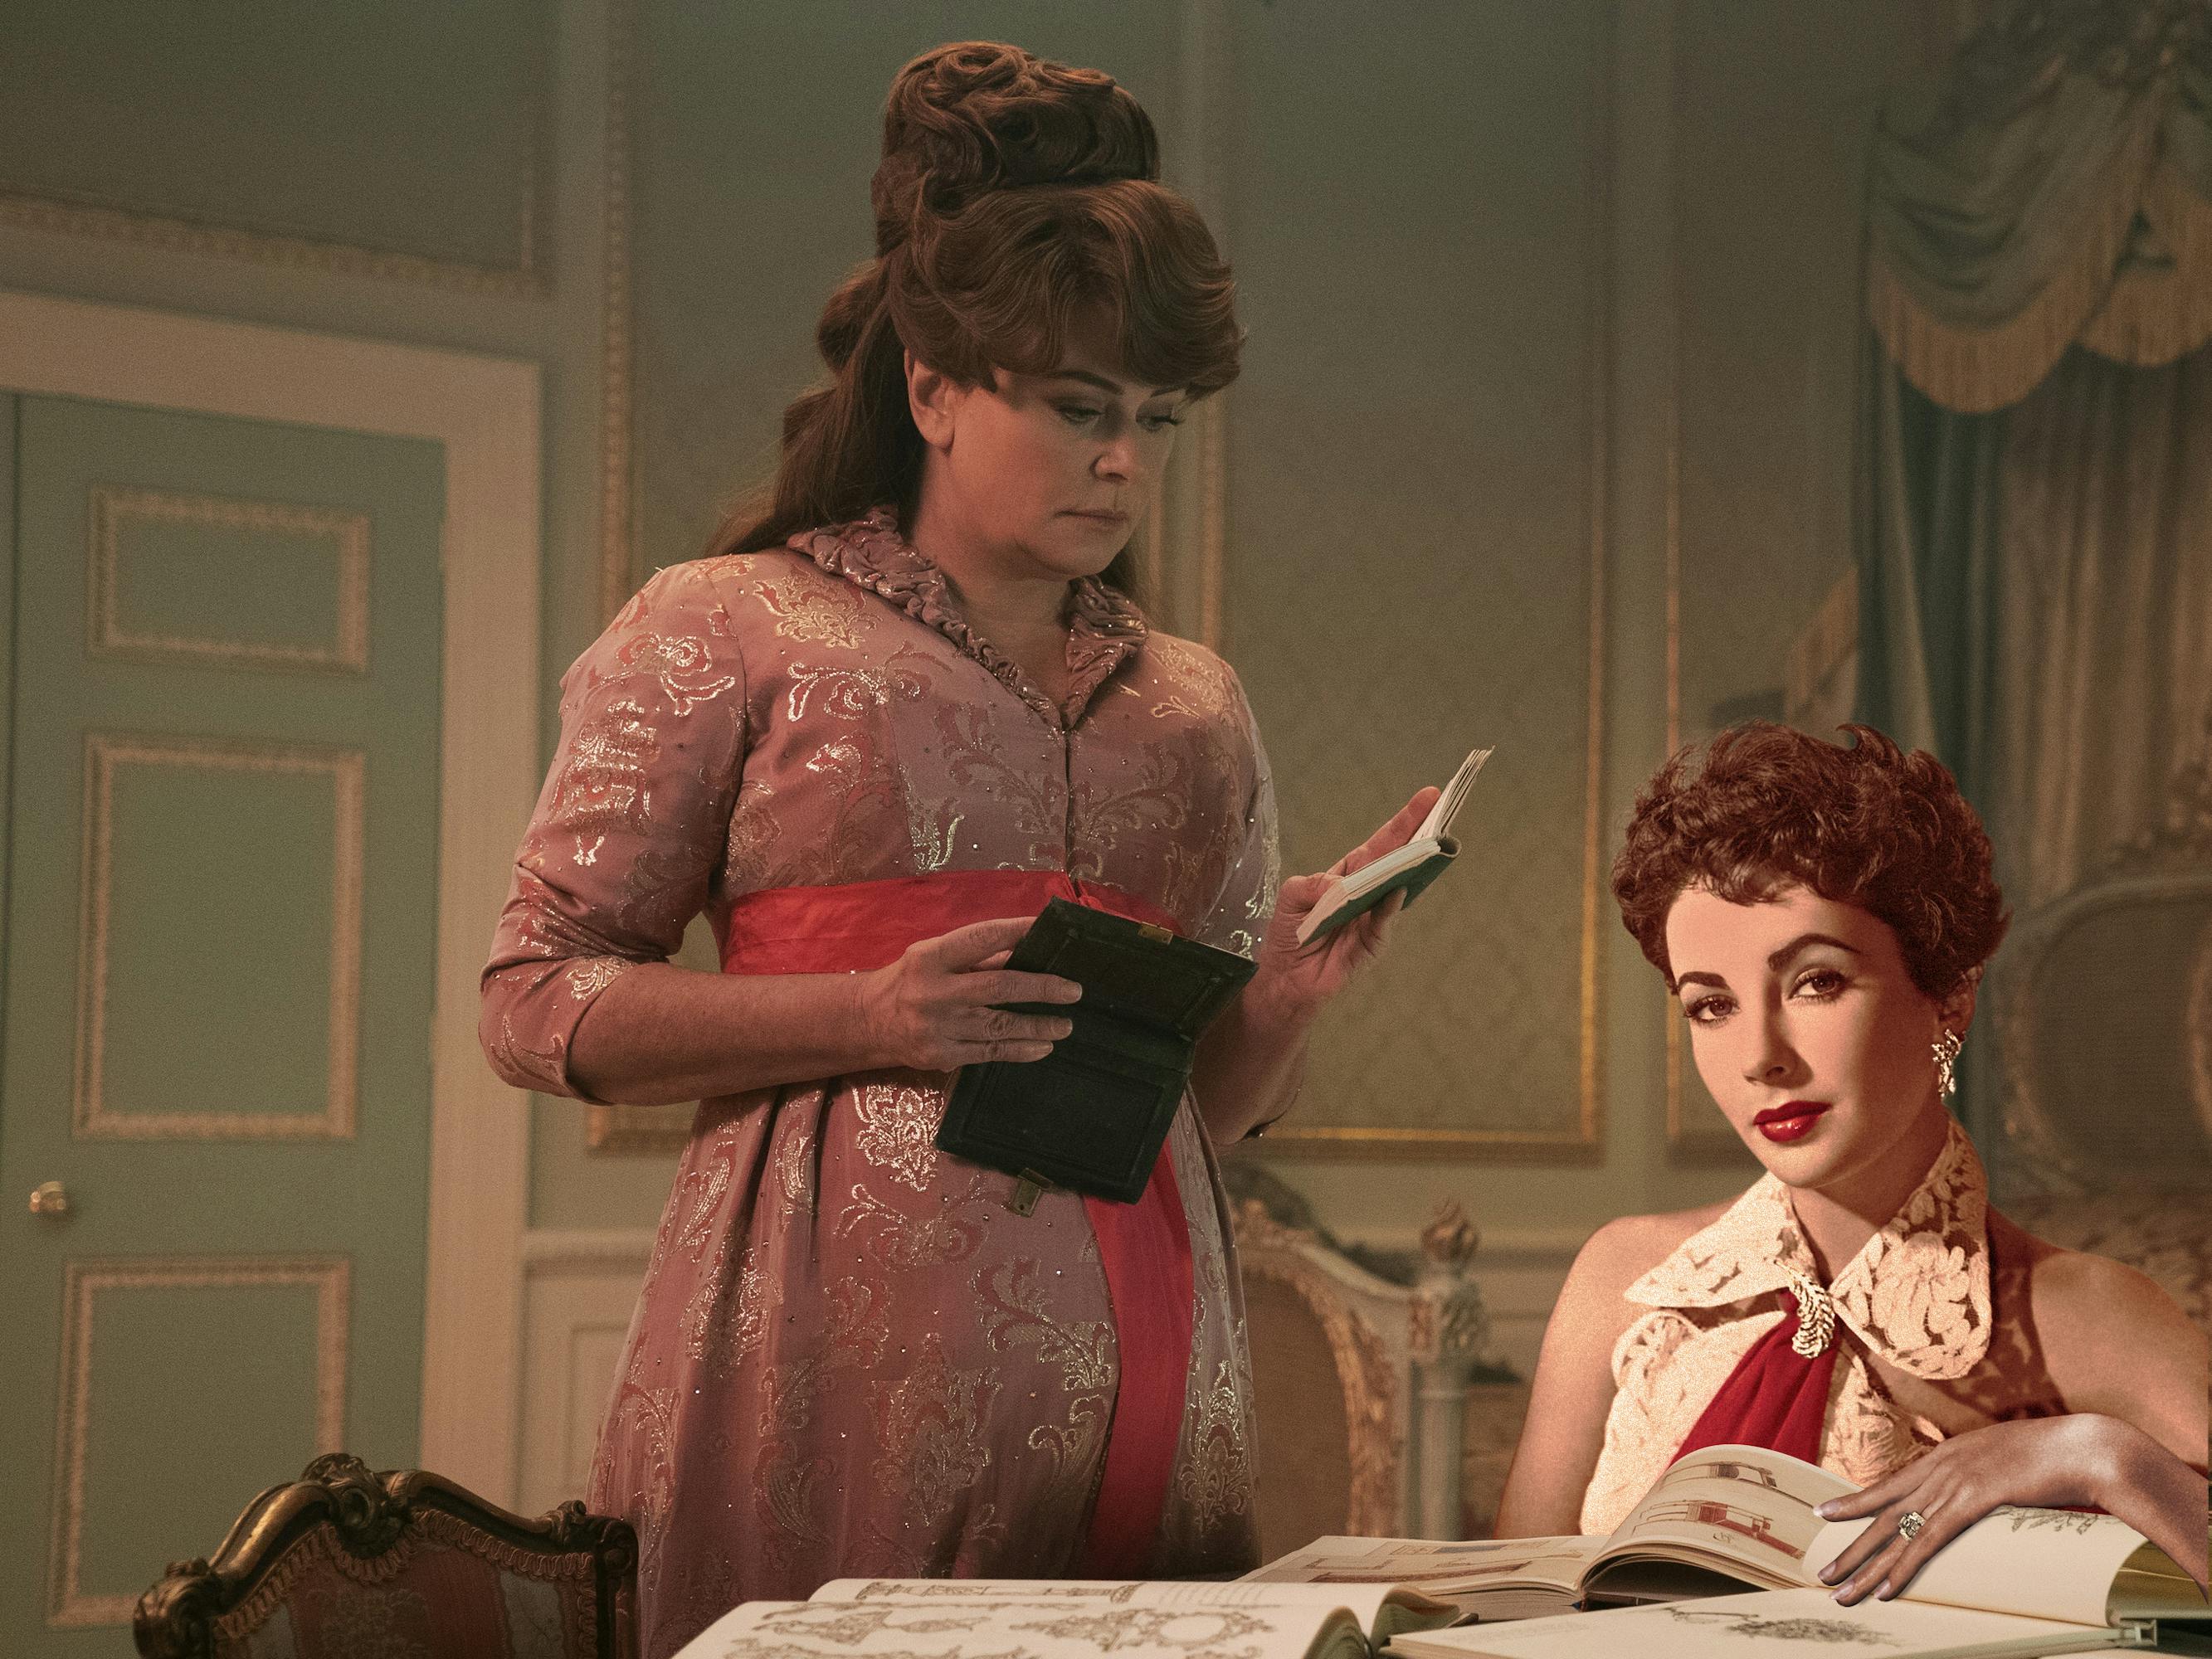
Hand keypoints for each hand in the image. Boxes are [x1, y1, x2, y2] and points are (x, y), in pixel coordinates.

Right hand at [858, 916, 1080, 1071]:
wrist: (866, 1023)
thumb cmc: (909, 981)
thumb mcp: (933, 957)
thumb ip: (976, 957)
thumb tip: (1028, 951)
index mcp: (930, 957)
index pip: (982, 938)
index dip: (1017, 931)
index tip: (1047, 928)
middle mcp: (933, 992)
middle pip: (997, 987)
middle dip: (1041, 988)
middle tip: (1073, 991)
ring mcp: (938, 1027)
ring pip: (999, 1026)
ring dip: (1038, 1026)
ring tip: (1066, 1025)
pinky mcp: (941, 1056)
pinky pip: (990, 1053)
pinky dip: (1020, 1050)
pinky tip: (1043, 1047)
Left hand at [1252, 787, 1440, 1023]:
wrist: (1283, 981)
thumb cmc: (1287, 936)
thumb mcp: (1291, 897)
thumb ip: (1314, 884)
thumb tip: (1343, 883)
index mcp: (1347, 877)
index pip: (1378, 845)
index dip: (1401, 823)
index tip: (1427, 797)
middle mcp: (1365, 894)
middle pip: (1394, 860)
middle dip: (1416, 833)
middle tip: (1439, 808)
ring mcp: (1373, 919)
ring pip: (1395, 889)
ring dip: (1410, 867)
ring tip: (1427, 844)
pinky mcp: (1371, 946)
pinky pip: (1383, 923)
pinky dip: (1389, 908)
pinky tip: (1396, 891)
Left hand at [1812, 1416, 2122, 1603]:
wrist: (2083, 1447)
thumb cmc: (2054, 1456)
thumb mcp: (2006, 1460)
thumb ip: (1986, 1473)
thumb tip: (1984, 1489)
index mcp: (1945, 1455)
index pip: (1890, 1485)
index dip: (1856, 1502)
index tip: (1827, 1513)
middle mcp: (1939, 1467)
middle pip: (1882, 1512)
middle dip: (1849, 1544)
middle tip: (1821, 1570)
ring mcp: (1952, 1484)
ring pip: (1895, 1532)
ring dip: (1864, 1566)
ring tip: (1837, 1589)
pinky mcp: (1971, 1502)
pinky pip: (1928, 1542)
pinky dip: (1903, 1567)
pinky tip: (1884, 1589)